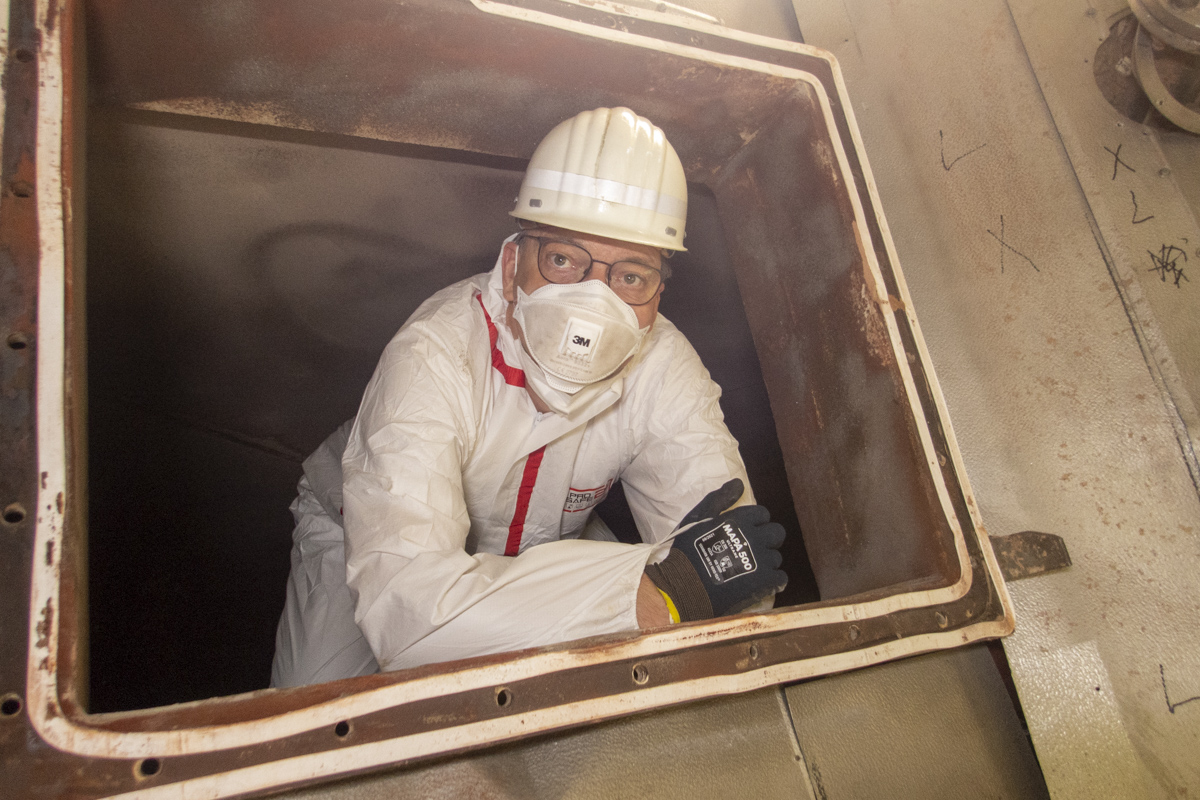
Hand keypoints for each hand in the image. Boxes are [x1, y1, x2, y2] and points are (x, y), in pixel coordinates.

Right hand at [644, 479, 786, 620]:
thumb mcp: (698, 519)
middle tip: (753, 549)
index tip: (747, 532)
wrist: (684, 587)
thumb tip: (739, 483)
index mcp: (740, 520)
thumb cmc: (687, 552)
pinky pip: (781, 578)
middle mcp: (754, 537)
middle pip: (776, 533)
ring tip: (750, 570)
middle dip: (768, 539)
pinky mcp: (764, 582)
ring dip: (766, 562)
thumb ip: (719, 499)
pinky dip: (773, 581)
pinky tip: (760, 583)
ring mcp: (761, 560)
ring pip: (776, 557)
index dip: (756, 522)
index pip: (762, 514)